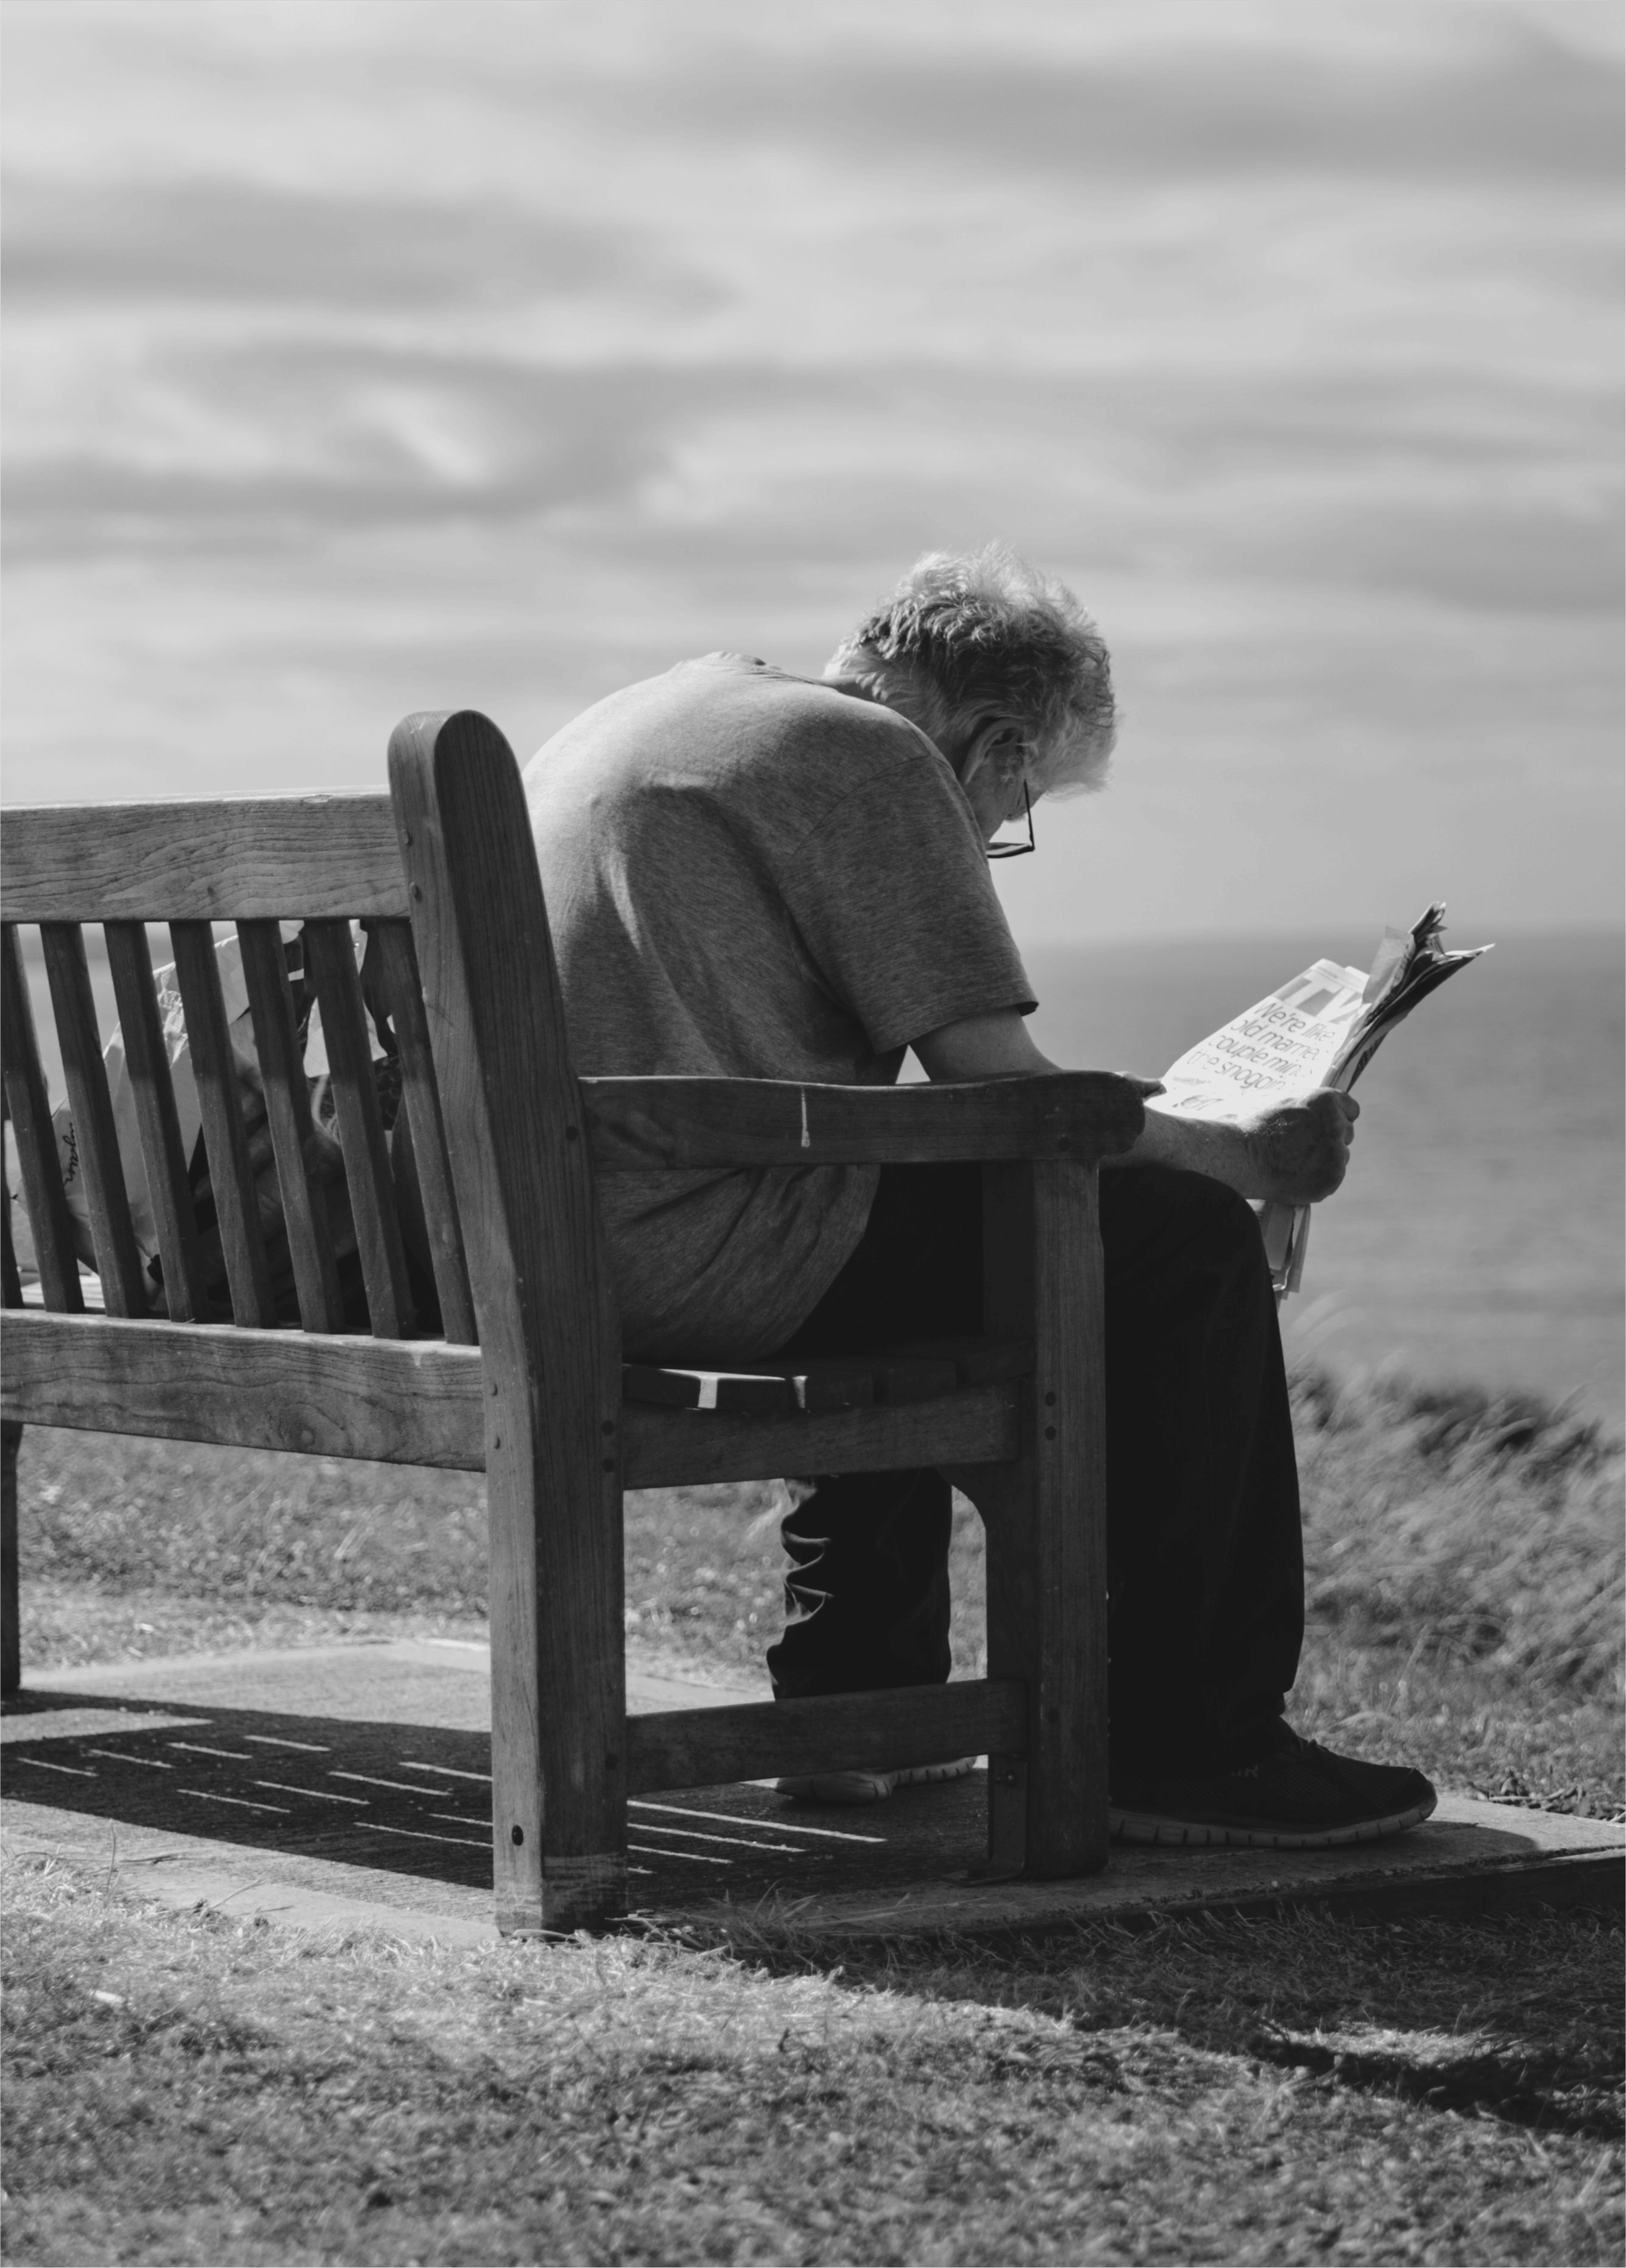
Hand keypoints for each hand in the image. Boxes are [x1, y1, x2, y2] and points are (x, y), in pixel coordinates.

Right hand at [1241, 1091, 1358, 1204]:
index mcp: (1327, 1101)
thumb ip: (1312, 1105)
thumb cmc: (1259, 1129)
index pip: (1351, 1109)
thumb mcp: (1286, 1102)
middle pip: (1347, 1133)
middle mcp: (1337, 1124)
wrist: (1245, 1157)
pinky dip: (1320, 1179)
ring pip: (1342, 1157)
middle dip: (1331, 1139)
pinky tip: (1299, 1175)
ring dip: (1327, 1160)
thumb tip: (1325, 1109)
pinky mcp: (1333, 1175)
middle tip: (1305, 1146)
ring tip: (1298, 1162)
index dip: (1338, 1117)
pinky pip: (1333, 1177)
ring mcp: (1337, 1151)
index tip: (1325, 1126)